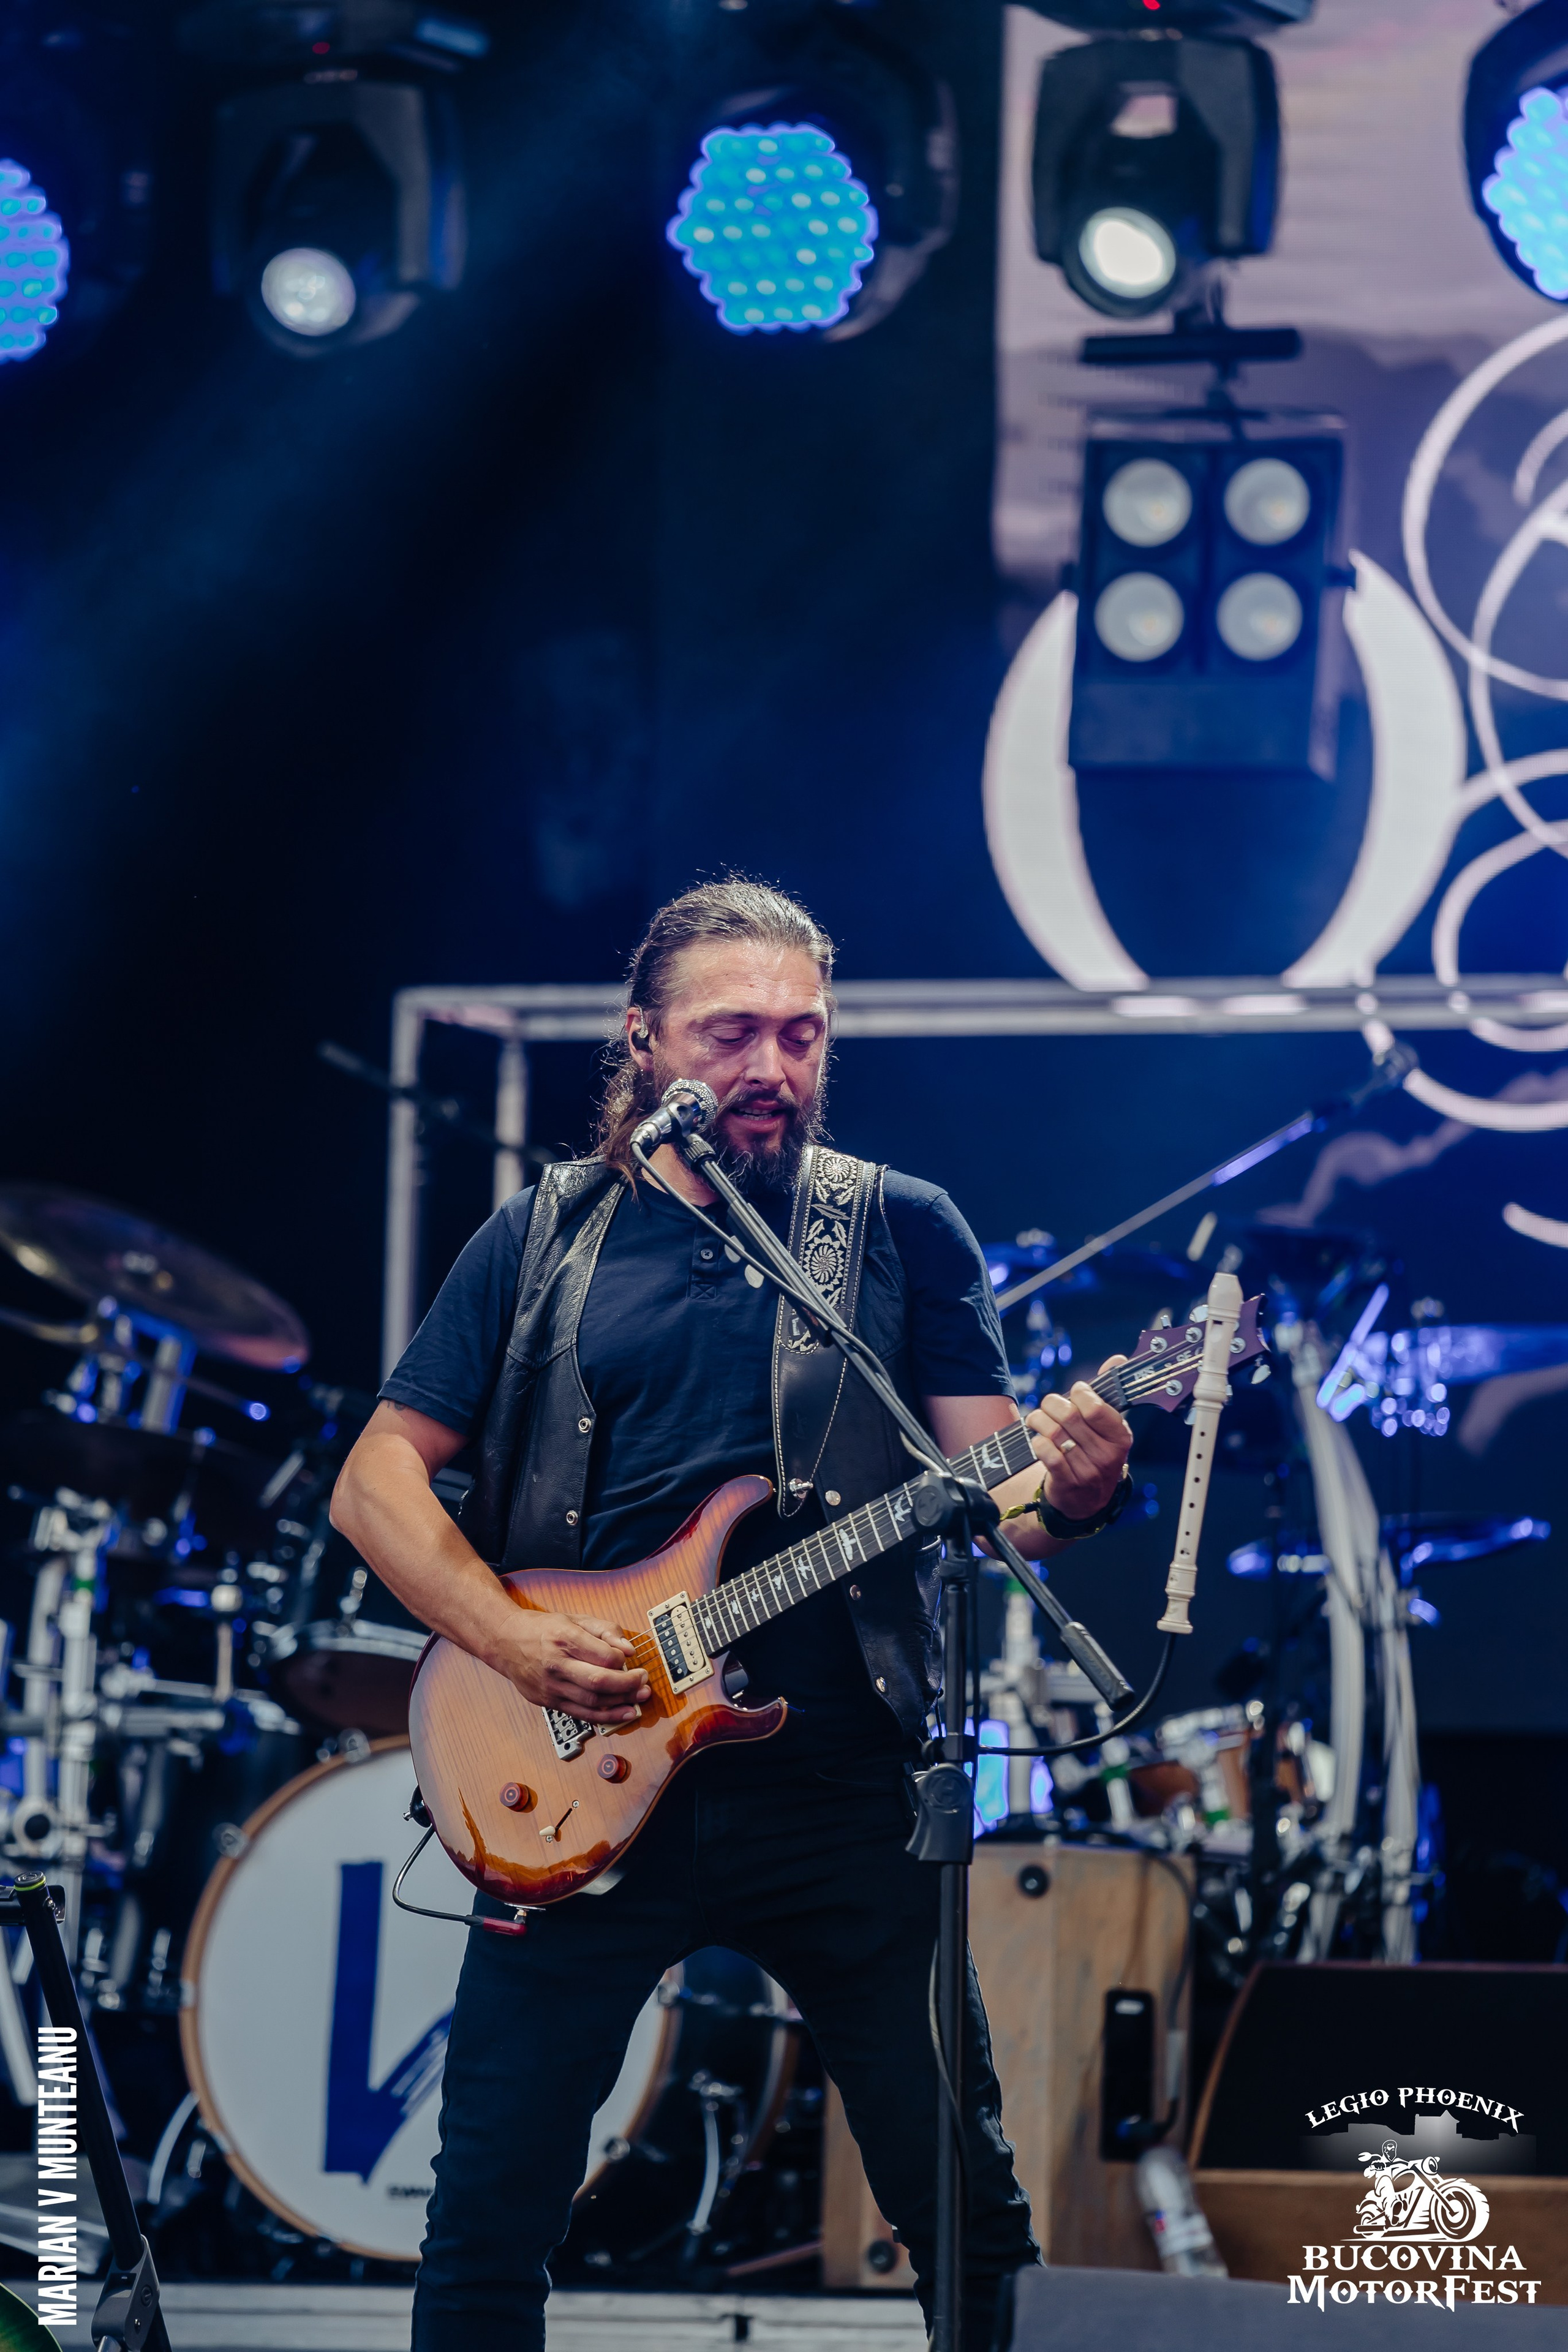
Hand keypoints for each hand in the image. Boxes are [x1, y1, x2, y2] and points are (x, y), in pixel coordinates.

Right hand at [492, 1609, 651, 1724]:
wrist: (505, 1641)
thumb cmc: (543, 1628)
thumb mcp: (575, 1618)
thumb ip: (605, 1630)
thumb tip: (628, 1649)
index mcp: (563, 1637)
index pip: (602, 1655)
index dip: (622, 1659)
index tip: (631, 1658)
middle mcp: (556, 1664)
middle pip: (598, 1681)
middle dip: (627, 1685)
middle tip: (644, 1681)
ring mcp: (551, 1686)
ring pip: (591, 1702)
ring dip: (621, 1703)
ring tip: (639, 1699)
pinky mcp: (548, 1701)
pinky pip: (581, 1714)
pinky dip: (605, 1717)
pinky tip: (623, 1713)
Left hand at [1026, 1357, 1132, 1522]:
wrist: (1087, 1500)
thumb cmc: (1094, 1452)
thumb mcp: (1108, 1427)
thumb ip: (1109, 1392)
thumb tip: (1117, 1359)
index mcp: (1121, 1437)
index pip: (1096, 1407)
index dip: (1079, 1393)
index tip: (1075, 1393)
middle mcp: (1107, 1456)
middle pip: (1069, 1416)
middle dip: (1052, 1404)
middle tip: (1048, 1404)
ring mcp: (1088, 1471)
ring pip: (1054, 1433)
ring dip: (1039, 1420)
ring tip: (1037, 1419)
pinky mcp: (1067, 1483)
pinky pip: (1046, 1453)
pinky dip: (1037, 1442)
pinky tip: (1038, 1440)